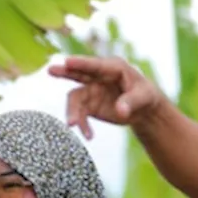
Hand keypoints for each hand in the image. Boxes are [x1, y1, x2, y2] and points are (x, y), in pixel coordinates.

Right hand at [47, 56, 166, 139]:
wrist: (143, 110)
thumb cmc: (145, 96)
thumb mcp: (144, 97)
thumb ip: (131, 102)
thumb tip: (120, 111)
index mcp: (113, 68)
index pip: (95, 65)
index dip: (81, 63)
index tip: (68, 62)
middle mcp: (98, 77)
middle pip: (77, 73)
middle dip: (65, 72)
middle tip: (51, 70)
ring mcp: (91, 90)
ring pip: (75, 98)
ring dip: (72, 112)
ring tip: (73, 125)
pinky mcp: (88, 105)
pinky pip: (80, 115)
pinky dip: (82, 125)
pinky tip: (89, 136)